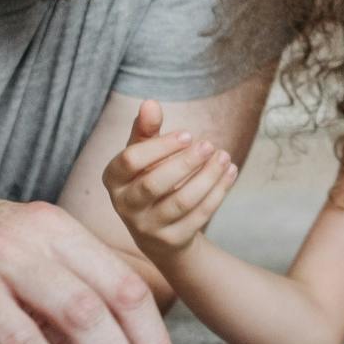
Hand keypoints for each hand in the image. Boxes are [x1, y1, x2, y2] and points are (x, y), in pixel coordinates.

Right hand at [104, 99, 238, 250]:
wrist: (158, 230)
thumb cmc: (148, 178)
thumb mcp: (144, 154)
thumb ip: (145, 130)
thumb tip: (150, 103)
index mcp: (113, 180)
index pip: (130, 160)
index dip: (160, 146)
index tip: (188, 134)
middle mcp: (125, 206)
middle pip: (154, 184)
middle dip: (185, 162)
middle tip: (209, 144)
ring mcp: (148, 226)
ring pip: (181, 202)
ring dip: (207, 177)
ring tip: (224, 156)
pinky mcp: (172, 240)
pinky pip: (199, 215)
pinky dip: (218, 192)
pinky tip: (230, 171)